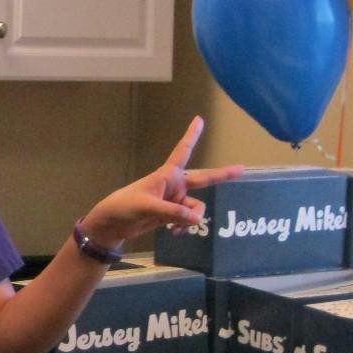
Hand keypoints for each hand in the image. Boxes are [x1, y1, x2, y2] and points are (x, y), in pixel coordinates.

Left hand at [79, 116, 242, 249]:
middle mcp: (173, 185)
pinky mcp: (171, 215)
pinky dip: (185, 226)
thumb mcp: (147, 207)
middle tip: (241, 169)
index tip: (199, 119)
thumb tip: (197, 219)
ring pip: (196, 208)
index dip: (191, 136)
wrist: (111, 225)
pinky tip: (174, 233)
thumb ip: (172, 213)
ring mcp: (173, 200)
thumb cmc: (124, 207)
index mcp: (166, 175)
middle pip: (202, 179)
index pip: (182, 151)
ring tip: (176, 228)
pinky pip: (188, 220)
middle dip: (221, 175)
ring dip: (191, 220)